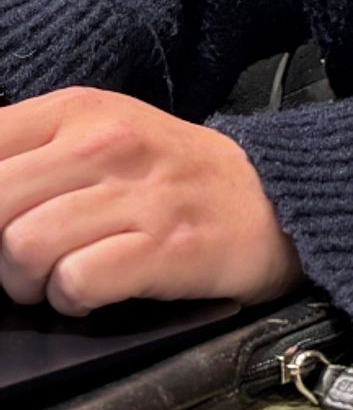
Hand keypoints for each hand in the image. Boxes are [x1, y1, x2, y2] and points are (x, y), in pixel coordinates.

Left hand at [0, 86, 304, 314]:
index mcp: (78, 110)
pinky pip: (76, 282)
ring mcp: (137, 194)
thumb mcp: (98, 133)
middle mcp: (105, 142)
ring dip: (31, 280)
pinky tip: (94, 289)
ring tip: (61, 275)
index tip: (2, 218)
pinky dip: (73, 299)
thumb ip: (30, 153)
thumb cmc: (168, 171)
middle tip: (27, 257)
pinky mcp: (165, 247)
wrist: (269, 194)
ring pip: (24, 246)